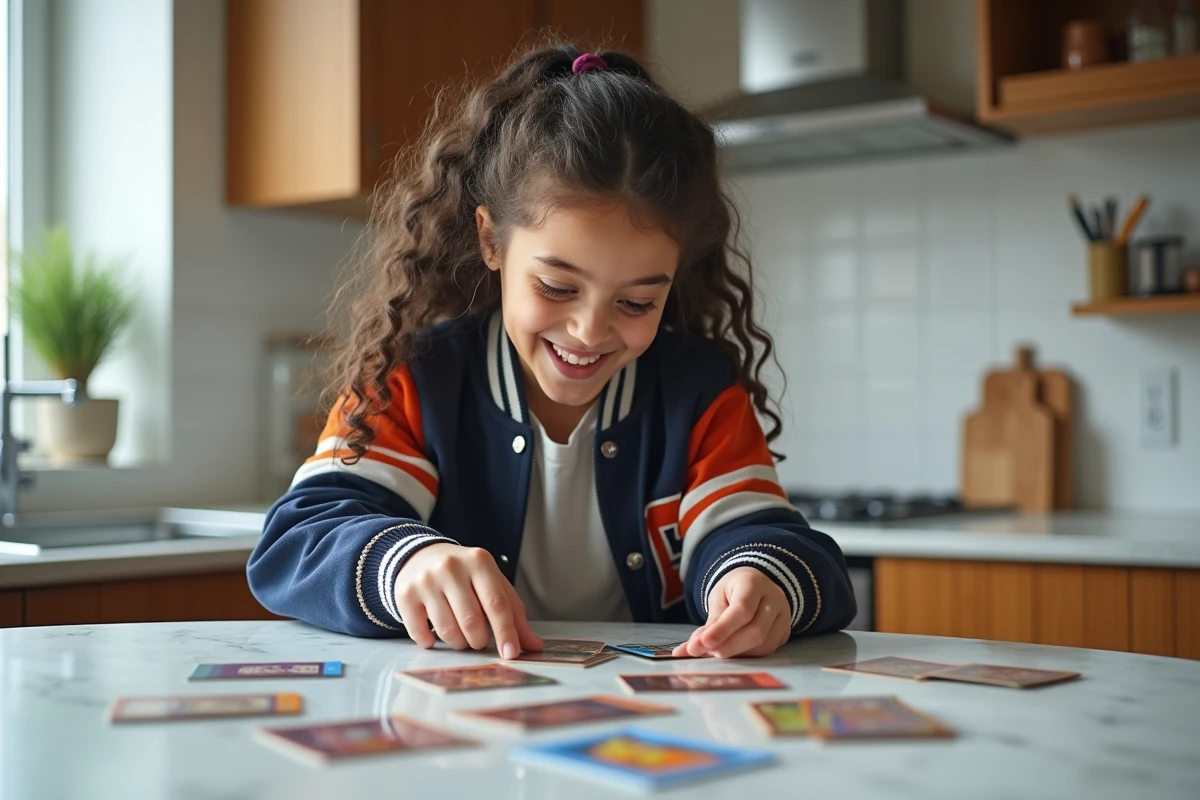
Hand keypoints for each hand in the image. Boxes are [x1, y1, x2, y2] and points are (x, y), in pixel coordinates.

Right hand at [395, 543, 542, 658]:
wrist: (419, 556)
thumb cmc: (465, 575)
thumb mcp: (492, 584)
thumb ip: (514, 613)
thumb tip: (534, 646)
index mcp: (479, 561)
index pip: (496, 603)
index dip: (506, 632)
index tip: (511, 654)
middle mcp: (451, 568)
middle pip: (472, 621)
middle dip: (479, 640)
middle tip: (479, 639)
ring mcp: (426, 580)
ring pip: (447, 631)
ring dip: (458, 643)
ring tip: (460, 634)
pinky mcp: (405, 595)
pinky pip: (420, 633)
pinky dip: (430, 642)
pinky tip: (434, 636)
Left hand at [672, 567, 790, 658]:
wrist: (755, 584)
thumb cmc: (733, 590)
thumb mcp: (718, 598)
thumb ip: (709, 624)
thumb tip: (691, 649)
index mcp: (754, 583)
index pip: (742, 610)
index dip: (722, 630)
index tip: (701, 644)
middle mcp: (775, 599)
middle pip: (756, 631)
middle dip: (727, 646)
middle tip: (704, 652)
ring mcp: (784, 617)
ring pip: (763, 644)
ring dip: (736, 653)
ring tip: (716, 651)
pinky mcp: (784, 632)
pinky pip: (767, 650)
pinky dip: (747, 655)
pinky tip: (733, 652)